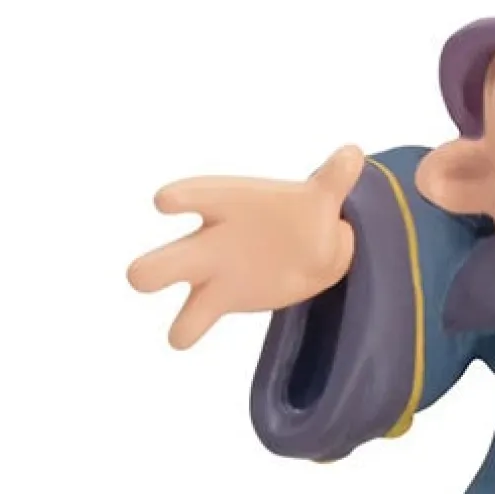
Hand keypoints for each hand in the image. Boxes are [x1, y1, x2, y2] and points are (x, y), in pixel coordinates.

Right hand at [127, 144, 365, 348]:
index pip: (198, 195)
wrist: (311, 246)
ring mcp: (210, 271)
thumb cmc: (304, 213)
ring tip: (177, 334)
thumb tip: (354, 154)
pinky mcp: (218, 299)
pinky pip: (193, 319)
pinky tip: (180, 339)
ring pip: (175, 286)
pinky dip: (185, 330)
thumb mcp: (321, 198)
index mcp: (227, 202)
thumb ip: (334, 180)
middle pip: (170, 251)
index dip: (180, 198)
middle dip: (155, 265)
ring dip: (175, 309)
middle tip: (141, 278)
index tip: (164, 202)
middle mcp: (209, 236)